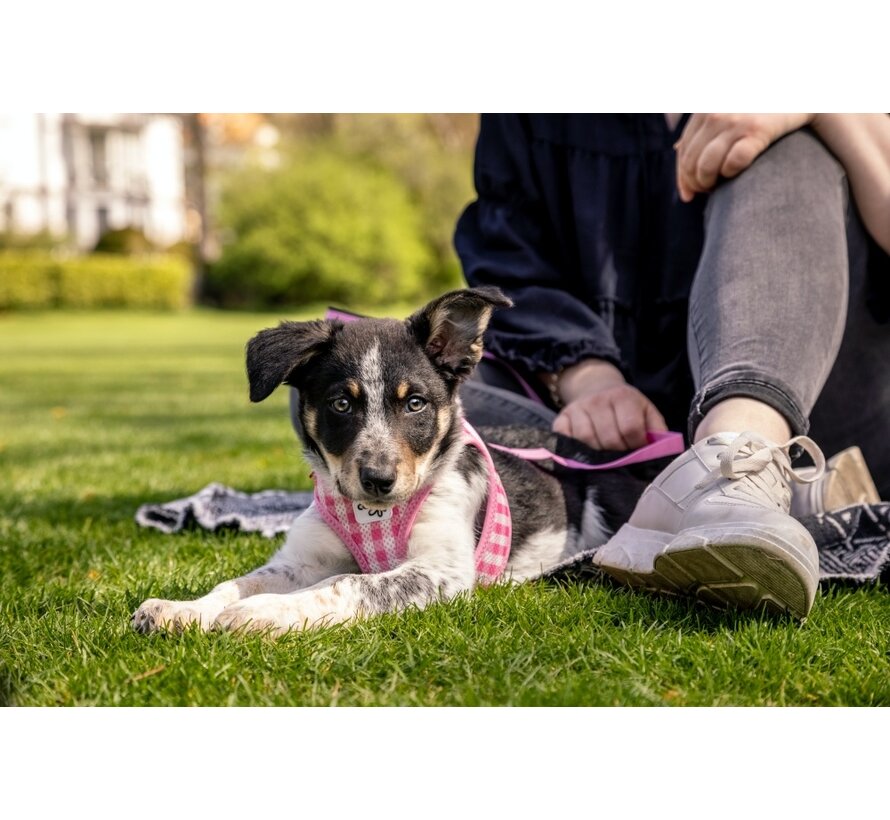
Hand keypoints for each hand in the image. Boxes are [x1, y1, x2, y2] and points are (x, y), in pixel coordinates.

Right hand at [551, 359, 666, 450]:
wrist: (595, 386)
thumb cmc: (625, 407)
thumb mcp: (646, 412)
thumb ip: (657, 431)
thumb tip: (660, 454)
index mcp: (623, 396)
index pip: (630, 428)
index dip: (636, 445)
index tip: (637, 450)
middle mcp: (597, 400)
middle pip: (608, 439)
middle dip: (618, 454)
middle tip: (622, 457)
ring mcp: (576, 409)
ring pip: (586, 442)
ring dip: (597, 455)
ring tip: (605, 456)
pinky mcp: (560, 418)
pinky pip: (565, 441)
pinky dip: (574, 451)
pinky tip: (584, 452)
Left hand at [675, 113, 813, 201]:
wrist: (800, 93)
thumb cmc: (759, 106)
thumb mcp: (725, 107)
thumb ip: (703, 125)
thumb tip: (676, 149)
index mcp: (705, 110)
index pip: (683, 151)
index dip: (682, 176)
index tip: (688, 195)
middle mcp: (716, 114)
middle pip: (692, 161)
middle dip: (695, 183)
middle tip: (706, 192)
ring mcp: (736, 121)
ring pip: (706, 166)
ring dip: (708, 183)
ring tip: (716, 188)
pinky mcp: (757, 130)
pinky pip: (733, 163)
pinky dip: (730, 173)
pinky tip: (733, 174)